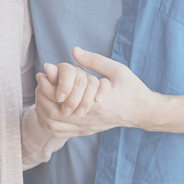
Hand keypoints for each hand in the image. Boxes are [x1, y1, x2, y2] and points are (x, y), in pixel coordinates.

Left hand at [35, 47, 152, 137]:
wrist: (142, 111)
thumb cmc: (131, 88)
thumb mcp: (116, 70)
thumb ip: (95, 60)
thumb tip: (74, 50)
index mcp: (97, 104)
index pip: (62, 98)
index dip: (49, 85)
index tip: (45, 72)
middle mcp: (89, 119)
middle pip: (53, 114)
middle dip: (41, 96)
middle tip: (41, 80)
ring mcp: (87, 128)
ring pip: (54, 126)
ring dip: (42, 110)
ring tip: (42, 93)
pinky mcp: (86, 131)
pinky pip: (60, 133)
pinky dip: (48, 123)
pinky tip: (45, 109)